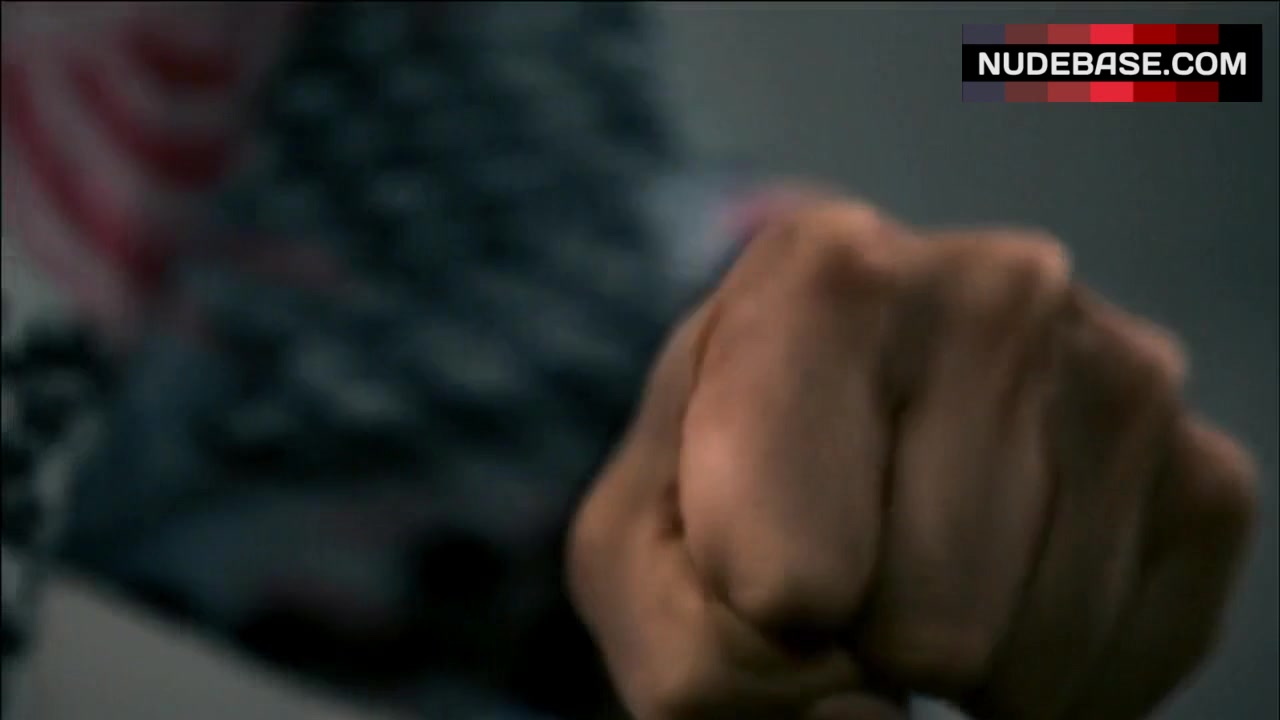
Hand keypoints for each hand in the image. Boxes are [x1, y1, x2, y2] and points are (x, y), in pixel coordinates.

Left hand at [567, 196, 1257, 719]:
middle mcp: (994, 288)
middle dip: (862, 636)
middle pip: (916, 627)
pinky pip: (1117, 678)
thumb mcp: (640, 556)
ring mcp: (1120, 374)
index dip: (756, 614)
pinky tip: (998, 590)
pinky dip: (1040, 682)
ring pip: (1019, 664)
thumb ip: (698, 650)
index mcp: (823, 273)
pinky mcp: (1206, 476)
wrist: (843, 450)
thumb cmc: (725, 491)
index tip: (753, 556)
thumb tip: (876, 718)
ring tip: (918, 568)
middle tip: (849, 565)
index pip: (784, 574)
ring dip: (949, 662)